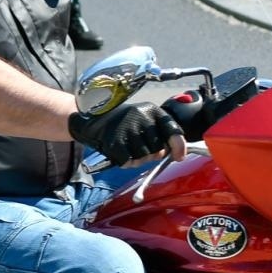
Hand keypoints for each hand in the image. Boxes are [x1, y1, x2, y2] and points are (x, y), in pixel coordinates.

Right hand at [68, 102, 185, 168]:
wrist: (92, 120)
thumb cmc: (123, 123)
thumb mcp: (144, 120)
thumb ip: (160, 133)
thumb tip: (177, 154)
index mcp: (152, 110)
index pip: (172, 129)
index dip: (179, 146)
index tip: (179, 157)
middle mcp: (141, 116)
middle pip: (158, 148)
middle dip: (152, 154)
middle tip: (140, 148)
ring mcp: (127, 128)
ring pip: (144, 157)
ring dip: (138, 159)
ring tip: (129, 149)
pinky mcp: (115, 140)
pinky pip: (129, 161)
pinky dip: (126, 162)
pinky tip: (121, 153)